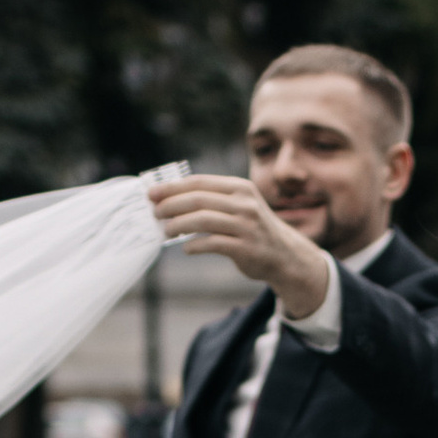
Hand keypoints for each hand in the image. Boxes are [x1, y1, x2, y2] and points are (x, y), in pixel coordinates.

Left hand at [147, 172, 330, 320]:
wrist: (285, 255)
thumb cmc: (253, 228)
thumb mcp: (240, 205)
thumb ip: (213, 199)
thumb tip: (170, 198)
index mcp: (240, 188)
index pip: (199, 182)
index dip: (173, 187)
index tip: (152, 193)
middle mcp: (245, 203)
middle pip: (198, 200)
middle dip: (171, 206)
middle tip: (155, 213)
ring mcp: (246, 225)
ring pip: (202, 220)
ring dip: (178, 226)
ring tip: (166, 231)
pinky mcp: (245, 247)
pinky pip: (212, 244)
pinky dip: (194, 246)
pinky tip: (186, 248)